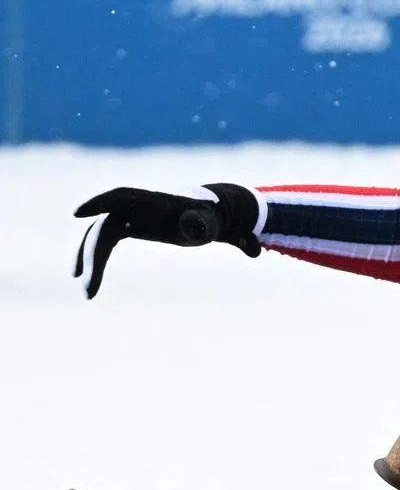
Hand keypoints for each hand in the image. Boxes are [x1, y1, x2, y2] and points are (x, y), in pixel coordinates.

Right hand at [73, 184, 261, 298]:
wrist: (216, 213)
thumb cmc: (216, 217)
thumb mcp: (215, 223)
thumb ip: (218, 229)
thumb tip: (234, 244)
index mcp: (156, 201)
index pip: (121, 196)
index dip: (99, 202)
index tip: (76, 214)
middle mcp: (139, 207)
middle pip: (105, 226)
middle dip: (92, 254)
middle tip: (86, 285)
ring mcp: (133, 217)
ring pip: (100, 237)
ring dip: (90, 262)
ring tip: (87, 293)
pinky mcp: (132, 228)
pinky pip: (106, 244)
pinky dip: (98, 261)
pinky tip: (91, 283)